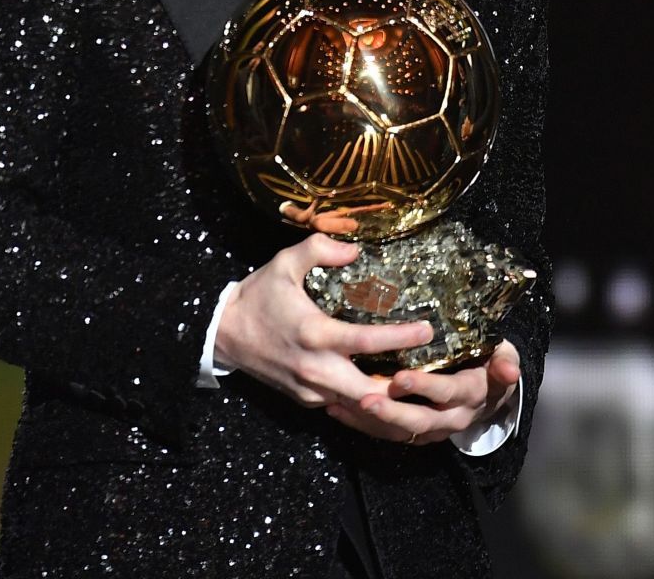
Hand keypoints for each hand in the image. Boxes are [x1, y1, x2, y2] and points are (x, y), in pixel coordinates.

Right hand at [214, 235, 433, 409]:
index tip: (427, 330)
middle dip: (402, 388)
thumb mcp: (283, 263)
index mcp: (314, 332)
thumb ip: (319, 249)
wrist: (223, 332)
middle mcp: (315, 367)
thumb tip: (354, 250)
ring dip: (385, 397)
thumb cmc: (257, 296)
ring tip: (411, 383)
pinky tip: (378, 387)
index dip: (402, 338)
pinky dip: (362, 399)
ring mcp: (310, 388)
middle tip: (429, 374)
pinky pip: (341, 404)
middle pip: (372, 391)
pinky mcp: (305, 398)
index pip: (368, 341)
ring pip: (359, 404)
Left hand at [326, 339, 520, 446]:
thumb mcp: (504, 356)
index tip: (400, 377)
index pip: (448, 392)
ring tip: (342, 405)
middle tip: (365, 398)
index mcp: (472, 394)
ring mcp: (434, 428)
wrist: (491, 394)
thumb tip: (509, 370)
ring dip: (370, 421)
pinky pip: (388, 434)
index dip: (425, 386)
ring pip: (401, 431)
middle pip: (420, 419)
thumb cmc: (490, 362)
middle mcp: (453, 416)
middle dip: (391, 411)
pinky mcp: (417, 433)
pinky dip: (362, 424)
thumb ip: (506, 361)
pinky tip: (337, 409)